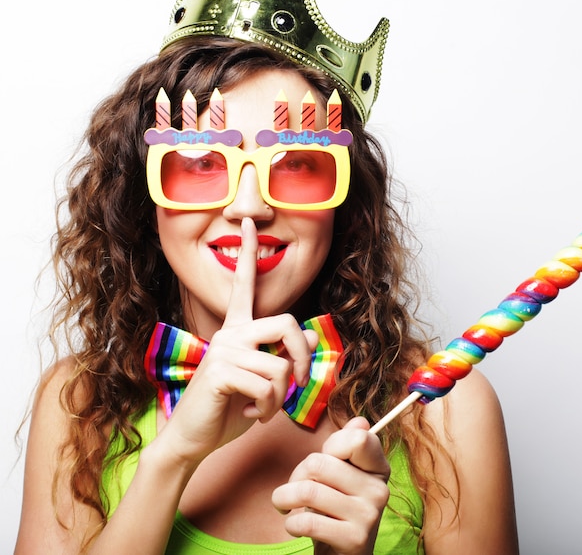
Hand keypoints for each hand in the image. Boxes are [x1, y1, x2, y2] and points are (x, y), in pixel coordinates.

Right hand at [158, 217, 318, 463]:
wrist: (192, 440)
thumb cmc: (228, 409)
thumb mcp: (261, 382)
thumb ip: (280, 358)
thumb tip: (307, 334)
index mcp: (237, 330)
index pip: (244, 285)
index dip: (247, 253)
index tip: (248, 223)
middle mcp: (229, 333)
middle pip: (286, 322)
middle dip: (302, 356)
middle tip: (299, 383)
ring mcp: (223, 350)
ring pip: (280, 366)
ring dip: (281, 398)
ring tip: (263, 408)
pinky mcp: (220, 372)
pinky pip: (267, 387)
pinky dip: (267, 410)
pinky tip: (249, 414)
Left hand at [272, 417, 390, 554]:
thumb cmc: (335, 509)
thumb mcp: (341, 475)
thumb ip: (346, 446)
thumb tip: (360, 421)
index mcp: (378, 468)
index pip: (357, 438)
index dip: (331, 446)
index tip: (325, 459)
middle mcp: (379, 490)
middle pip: (320, 463)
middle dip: (297, 475)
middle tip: (295, 488)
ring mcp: (369, 516)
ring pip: (309, 491)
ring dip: (285, 498)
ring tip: (285, 504)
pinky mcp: (354, 540)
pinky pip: (307, 522)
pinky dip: (291, 523)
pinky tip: (294, 525)